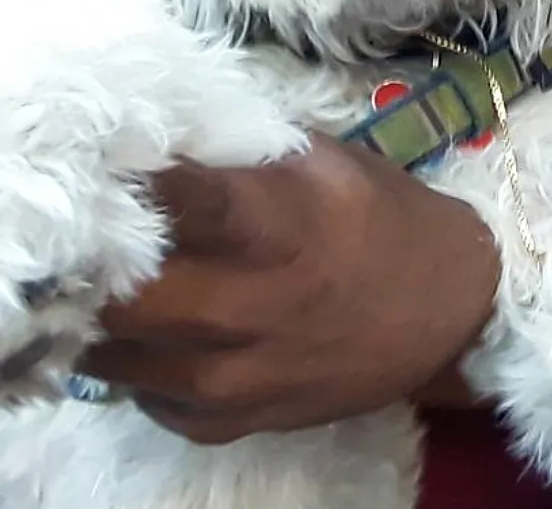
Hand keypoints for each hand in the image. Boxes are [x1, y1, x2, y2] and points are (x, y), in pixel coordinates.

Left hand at [77, 134, 500, 443]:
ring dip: (103, 308)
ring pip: (107, 350)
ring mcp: (228, 378)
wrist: (445, 313)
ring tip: (117, 273)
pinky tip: (161, 325)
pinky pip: (136, 392)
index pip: (173, 203)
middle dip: (96, 255)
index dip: (126, 184)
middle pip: (116, 290)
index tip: (106, 163)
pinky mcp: (220, 423)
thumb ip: (243, 153)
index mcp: (278, 227)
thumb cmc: (382, 218)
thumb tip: (156, 137)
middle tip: (97, 224)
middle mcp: (247, 310)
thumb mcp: (327, 163)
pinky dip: (135, 356)